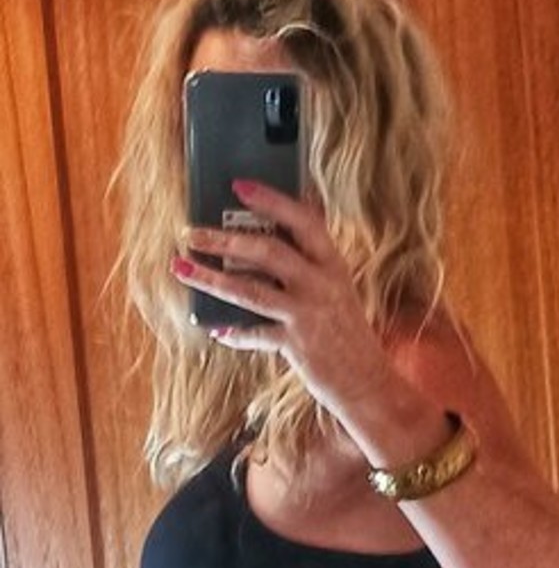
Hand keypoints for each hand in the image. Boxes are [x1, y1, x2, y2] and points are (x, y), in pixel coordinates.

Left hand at [172, 179, 387, 426]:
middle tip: (191, 233)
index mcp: (332, 264)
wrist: (368, 382)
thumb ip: (311, 261)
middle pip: (266, 251)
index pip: (302, 220)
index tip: (239, 185)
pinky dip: (233, 332)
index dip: (271, 199)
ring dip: (211, 278)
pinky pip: (255, 334)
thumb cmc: (347, 333)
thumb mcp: (338, 288)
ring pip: (250, 290)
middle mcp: (320, 284)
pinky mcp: (296, 346)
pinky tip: (215, 328)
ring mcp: (307, 315)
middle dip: (223, 239)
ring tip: (182, 268)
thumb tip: (274, 231)